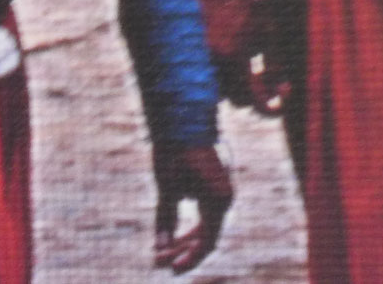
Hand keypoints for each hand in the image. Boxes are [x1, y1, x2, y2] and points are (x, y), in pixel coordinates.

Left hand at [152, 143, 231, 273]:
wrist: (181, 115)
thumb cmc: (173, 149)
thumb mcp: (166, 185)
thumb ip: (165, 217)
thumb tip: (160, 246)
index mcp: (219, 199)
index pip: (208, 240)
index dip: (190, 256)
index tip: (171, 267)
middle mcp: (224, 198)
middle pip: (206, 236)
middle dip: (182, 250)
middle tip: (160, 263)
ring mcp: (219, 192)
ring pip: (203, 226)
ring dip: (181, 241)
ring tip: (158, 253)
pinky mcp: (210, 186)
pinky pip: (201, 214)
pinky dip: (185, 225)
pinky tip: (168, 237)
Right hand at [196, 0, 286, 114]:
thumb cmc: (246, 6)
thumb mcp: (269, 32)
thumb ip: (275, 63)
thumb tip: (281, 91)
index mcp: (236, 56)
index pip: (254, 99)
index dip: (270, 110)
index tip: (280, 106)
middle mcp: (215, 60)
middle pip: (236, 100)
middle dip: (252, 95)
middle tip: (261, 77)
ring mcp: (200, 57)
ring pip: (219, 91)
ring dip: (234, 87)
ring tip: (243, 67)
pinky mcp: (193, 53)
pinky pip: (208, 77)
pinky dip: (220, 77)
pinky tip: (229, 59)